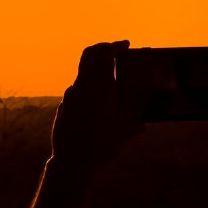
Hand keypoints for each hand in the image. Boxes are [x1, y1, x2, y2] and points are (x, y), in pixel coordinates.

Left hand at [50, 41, 144, 174]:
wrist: (73, 162)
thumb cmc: (102, 144)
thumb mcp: (126, 132)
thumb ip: (136, 123)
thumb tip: (144, 123)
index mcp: (99, 85)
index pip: (105, 53)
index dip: (116, 46)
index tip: (125, 45)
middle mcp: (82, 85)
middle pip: (89, 54)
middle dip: (102, 49)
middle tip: (114, 52)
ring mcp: (70, 96)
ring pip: (82, 73)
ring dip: (94, 70)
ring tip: (107, 79)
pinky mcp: (64, 108)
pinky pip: (77, 91)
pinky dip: (87, 88)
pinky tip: (95, 102)